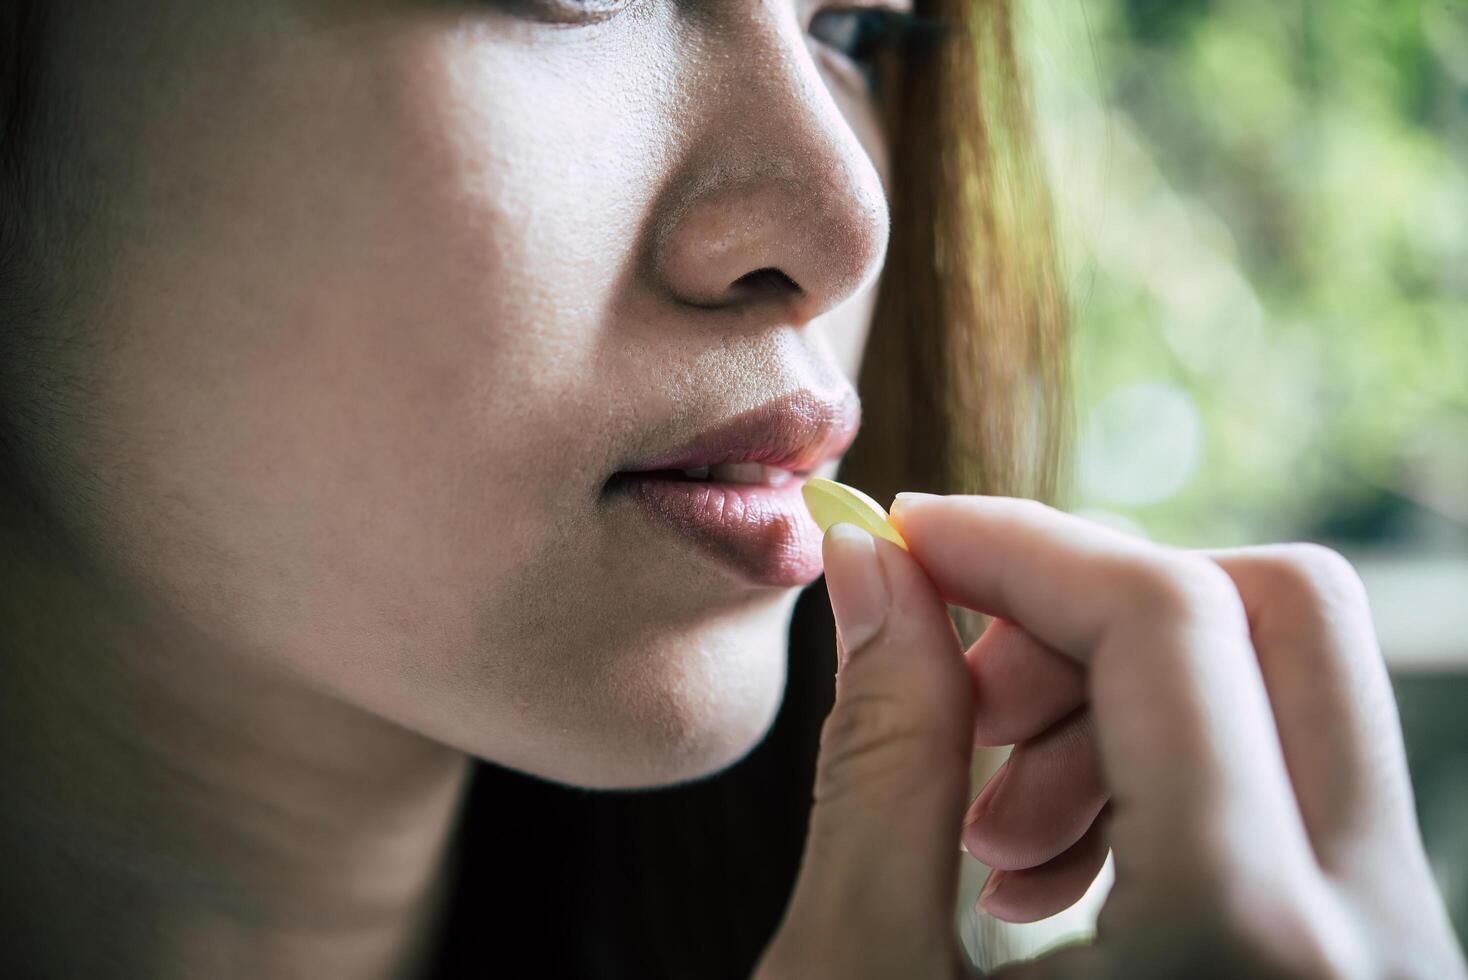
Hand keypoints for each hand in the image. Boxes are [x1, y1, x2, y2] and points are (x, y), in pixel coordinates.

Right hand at [753, 493, 1466, 978]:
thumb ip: (882, 750)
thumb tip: (876, 570)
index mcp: (1250, 958)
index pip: (1167, 619)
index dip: (1017, 542)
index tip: (907, 539)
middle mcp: (1380, 955)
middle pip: (1279, 613)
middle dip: (1090, 608)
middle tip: (960, 697)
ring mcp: (1401, 971)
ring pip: (1299, 695)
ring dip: (1124, 698)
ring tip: (995, 829)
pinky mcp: (1369, 979)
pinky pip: (1297, 792)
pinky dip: (1168, 773)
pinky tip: (1057, 881)